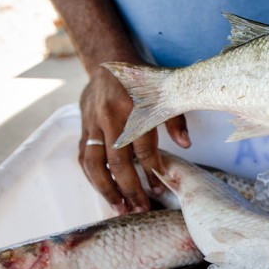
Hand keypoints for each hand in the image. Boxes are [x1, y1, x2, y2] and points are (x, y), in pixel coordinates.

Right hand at [78, 67, 190, 213]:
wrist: (108, 60)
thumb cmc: (142, 79)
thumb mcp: (166, 93)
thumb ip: (176, 120)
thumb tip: (185, 145)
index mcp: (132, 107)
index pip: (142, 148)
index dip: (152, 170)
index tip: (159, 187)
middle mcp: (109, 117)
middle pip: (117, 161)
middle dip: (129, 188)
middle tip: (140, 209)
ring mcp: (92, 123)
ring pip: (94, 163)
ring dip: (106, 189)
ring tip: (119, 207)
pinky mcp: (82, 127)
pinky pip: (82, 157)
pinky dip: (92, 177)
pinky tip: (104, 192)